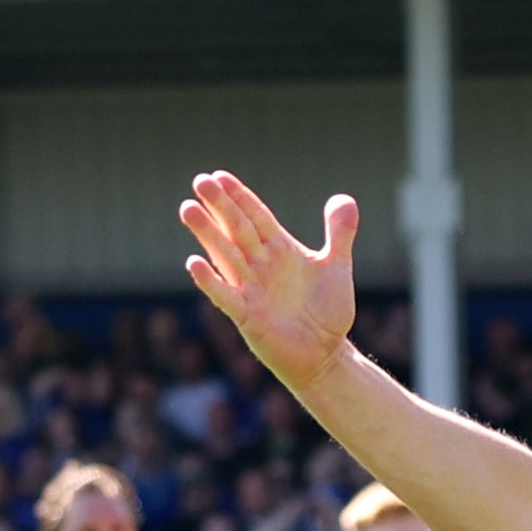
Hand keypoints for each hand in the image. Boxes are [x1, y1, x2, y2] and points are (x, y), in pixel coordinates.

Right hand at [178, 172, 358, 380]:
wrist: (325, 355)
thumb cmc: (327, 312)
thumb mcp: (336, 267)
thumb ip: (339, 234)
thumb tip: (343, 199)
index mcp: (279, 250)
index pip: (255, 217)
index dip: (239, 197)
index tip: (219, 175)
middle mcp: (260, 266)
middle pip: (237, 229)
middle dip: (219, 206)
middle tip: (199, 181)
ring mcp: (251, 290)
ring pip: (226, 255)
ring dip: (207, 233)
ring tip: (188, 209)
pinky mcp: (247, 317)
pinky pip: (226, 296)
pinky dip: (211, 281)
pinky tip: (194, 263)